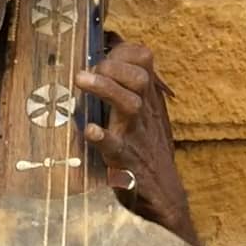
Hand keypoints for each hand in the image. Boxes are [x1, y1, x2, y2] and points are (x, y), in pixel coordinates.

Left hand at [75, 37, 200, 245]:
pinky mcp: (130, 163)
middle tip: (85, 70)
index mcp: (147, 100)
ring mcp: (138, 137)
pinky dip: (103, 137)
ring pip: (129, 104)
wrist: (164, 196)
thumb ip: (125, 90)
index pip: (143, 60)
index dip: (122, 50)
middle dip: (112, 67)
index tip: (100, 49)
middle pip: (139, 77)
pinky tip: (88, 130)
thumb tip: (102, 60)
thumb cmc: (146, 152)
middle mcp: (145, 113)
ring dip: (105, 89)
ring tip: (81, 79)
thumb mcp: (141, 116)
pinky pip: (118, 148)